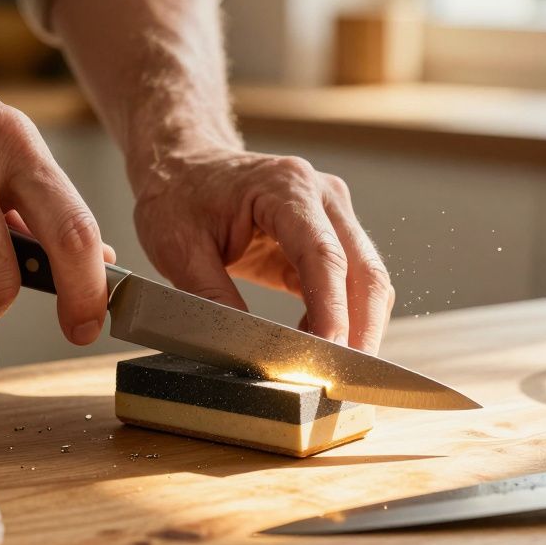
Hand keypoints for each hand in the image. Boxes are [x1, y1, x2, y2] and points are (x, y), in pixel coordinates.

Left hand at [131, 149, 394, 352]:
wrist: (184, 164)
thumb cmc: (178, 195)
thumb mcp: (178, 247)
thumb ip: (210, 296)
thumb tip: (242, 348)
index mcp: (286, 188)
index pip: (324, 255)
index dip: (332, 309)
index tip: (331, 353)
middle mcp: (323, 196)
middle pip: (363, 270)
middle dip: (361, 329)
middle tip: (345, 380)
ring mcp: (333, 215)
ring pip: (367, 279)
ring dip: (358, 328)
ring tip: (330, 370)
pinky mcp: (329, 237)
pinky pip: (349, 283)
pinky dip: (341, 319)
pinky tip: (316, 346)